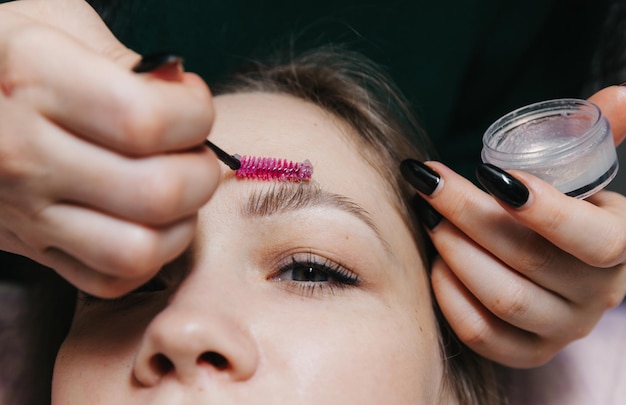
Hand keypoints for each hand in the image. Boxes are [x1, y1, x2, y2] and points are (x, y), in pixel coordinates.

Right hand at [0, 0, 219, 296]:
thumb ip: (126, 60)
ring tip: (175, 190)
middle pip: (157, 193)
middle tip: (191, 151)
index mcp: (34, 81)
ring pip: (138, 249)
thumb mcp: (56, 24)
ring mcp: (26, 212)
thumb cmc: (12, 59)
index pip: (146, 121)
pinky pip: (110, 279)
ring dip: (180, 222)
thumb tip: (181, 90)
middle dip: (200, 172)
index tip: (191, 103)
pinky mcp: (32, 249)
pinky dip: (147, 258)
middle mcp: (26, 154)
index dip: (195, 115)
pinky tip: (145, 221)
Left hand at [402, 85, 625, 367]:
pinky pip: (482, 334)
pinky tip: (436, 262)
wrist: (557, 265)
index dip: (546, 210)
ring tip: (427, 214)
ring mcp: (562, 329)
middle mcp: (598, 296)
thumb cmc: (565, 210)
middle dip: (469, 215)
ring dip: (455, 251)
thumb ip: (601, 133)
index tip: (492, 174)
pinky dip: (451, 297)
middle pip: (531, 261)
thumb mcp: (588, 174)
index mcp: (621, 247)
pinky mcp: (526, 351)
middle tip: (430, 182)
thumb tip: (620, 94)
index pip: (596, 240)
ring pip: (503, 298)